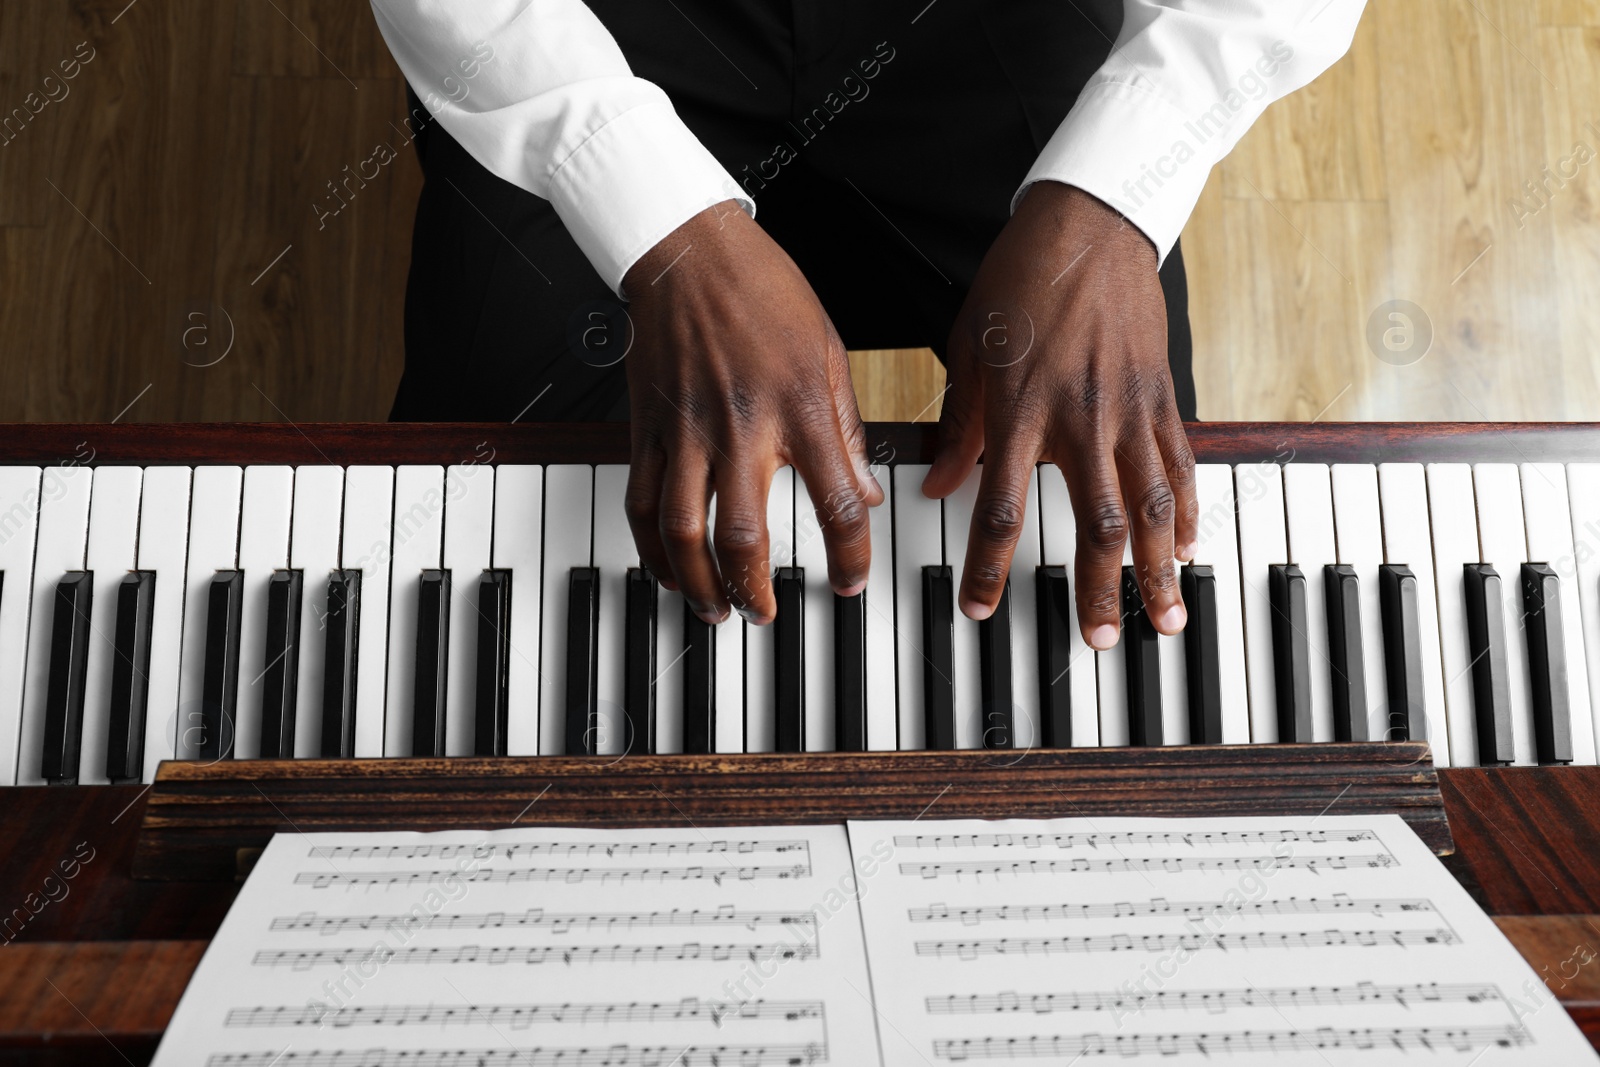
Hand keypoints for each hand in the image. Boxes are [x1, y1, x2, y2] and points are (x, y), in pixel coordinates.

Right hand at [622, 201, 882, 624]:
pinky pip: (641, 503)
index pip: (834, 502)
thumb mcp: (829, 351)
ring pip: (683, 531)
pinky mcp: (648, 428)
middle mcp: (742, 426)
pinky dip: (652, 549)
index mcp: (800, 406)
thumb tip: (865, 492)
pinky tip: (670, 571)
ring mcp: (687, 431)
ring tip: (717, 611)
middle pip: (744, 535)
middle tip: (769, 614)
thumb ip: (847, 428)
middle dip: (757, 589)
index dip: (848, 555)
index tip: (851, 582)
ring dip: (700, 584)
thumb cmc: (763, 291)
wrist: (688, 250)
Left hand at [923, 182, 1196, 647]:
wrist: (1088, 223)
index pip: (1003, 510)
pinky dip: (1188, 509)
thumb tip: (936, 489)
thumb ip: (959, 428)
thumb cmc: (1020, 282)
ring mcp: (1129, 409)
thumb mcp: (969, 350)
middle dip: (1097, 591)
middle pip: (1094, 525)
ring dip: (1159, 567)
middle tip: (1101, 642)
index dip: (989, 568)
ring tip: (1168, 615)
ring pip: (1151, 505)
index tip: (979, 609)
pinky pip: (1180, 464)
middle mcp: (1080, 419)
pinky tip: (1191, 545)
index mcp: (1021, 410)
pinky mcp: (1163, 394)